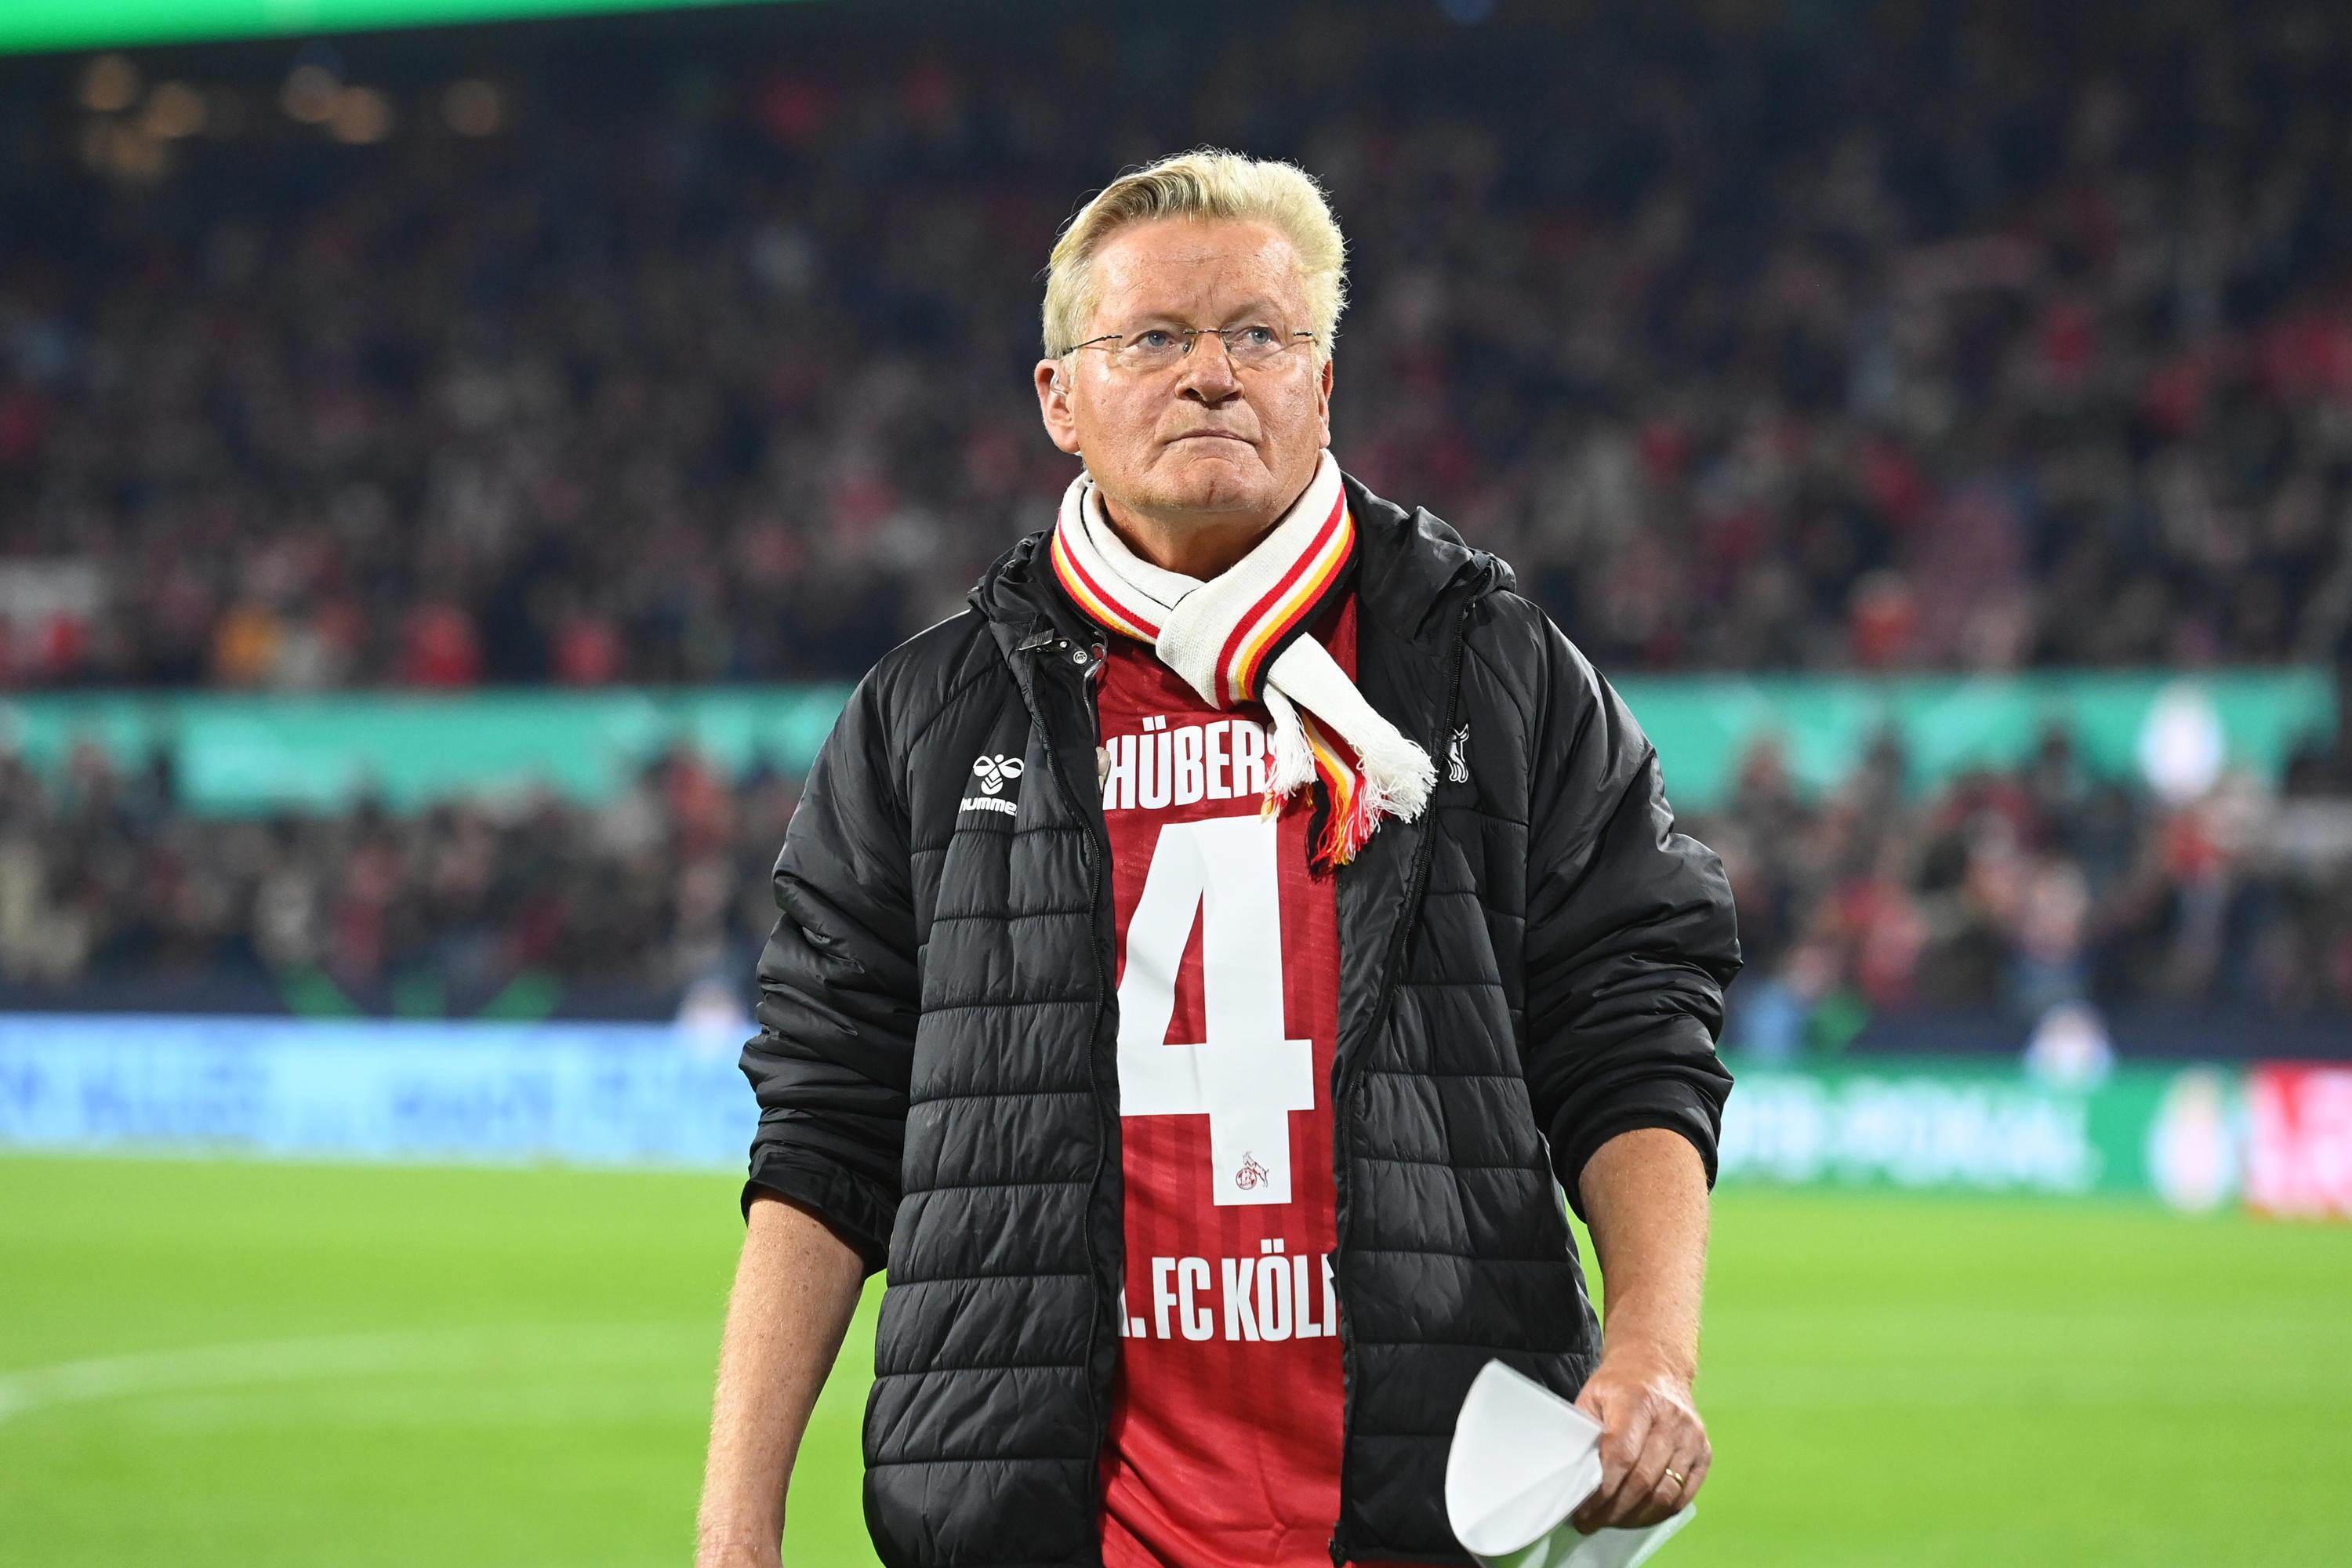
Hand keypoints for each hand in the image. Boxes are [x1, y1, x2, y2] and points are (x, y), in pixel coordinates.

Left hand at [1567, 1346, 1709, 1531]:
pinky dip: (1659, 1512)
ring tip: (1612, 1520)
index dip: (1602, 1489)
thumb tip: (1575, 1479)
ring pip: (1665, 1493)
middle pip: (1643, 1479)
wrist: (1657, 1365)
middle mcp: (1670, 1419)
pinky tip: (1639, 1515)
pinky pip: (1684, 1495)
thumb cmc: (1620, 1384)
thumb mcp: (1592, 1397)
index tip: (1583, 1509)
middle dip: (1614, 1509)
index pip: (1621, 1455)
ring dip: (1635, 1516)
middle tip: (1592, 1522)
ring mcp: (1691, 1437)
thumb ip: (1585, 1434)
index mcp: (1638, 1401)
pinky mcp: (1704, 1451)